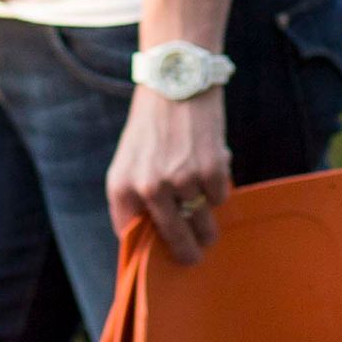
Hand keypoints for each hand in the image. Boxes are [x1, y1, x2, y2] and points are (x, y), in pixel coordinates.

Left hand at [106, 81, 233, 264]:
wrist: (176, 80)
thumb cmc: (153, 126)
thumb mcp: (129, 161)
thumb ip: (136, 199)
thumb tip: (154, 241)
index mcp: (121, 187)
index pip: (133, 237)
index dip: (149, 253)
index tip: (161, 261)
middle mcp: (148, 188)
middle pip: (173, 239)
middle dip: (187, 253)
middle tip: (194, 258)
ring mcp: (181, 180)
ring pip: (201, 223)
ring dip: (208, 225)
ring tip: (208, 216)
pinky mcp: (210, 170)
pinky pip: (220, 199)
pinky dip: (219, 190)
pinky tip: (210, 167)